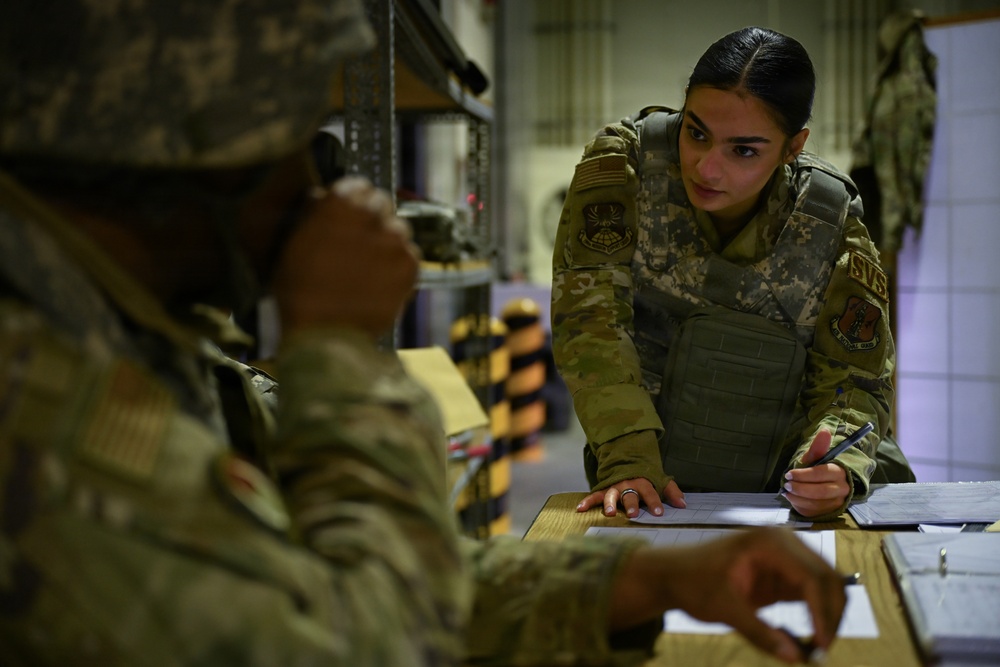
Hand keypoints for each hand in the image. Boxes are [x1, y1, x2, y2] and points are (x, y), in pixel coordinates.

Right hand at [272, 177, 419, 337]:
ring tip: (369, 266)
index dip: (354, 200)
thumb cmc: (300, 291)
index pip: (359, 185)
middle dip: (373, 219)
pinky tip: (380, 281)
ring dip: (387, 242)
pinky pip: (410, 256)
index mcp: (341, 202)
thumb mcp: (295, 244)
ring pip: (399, 230)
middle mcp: (373, 214)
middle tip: (361, 242)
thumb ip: (314, 213)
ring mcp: (396, 239)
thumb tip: (324, 196)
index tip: (351, 213)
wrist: (325, 334)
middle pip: (382, 204)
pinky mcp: (411, 265)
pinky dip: (398, 265)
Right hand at [576, 478, 685, 517]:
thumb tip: (684, 505)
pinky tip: (580, 509)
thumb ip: (671, 491)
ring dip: (609, 503)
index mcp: (643, 482)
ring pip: (611, 495)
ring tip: (609, 513)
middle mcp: (627, 484)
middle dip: (631, 504)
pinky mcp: (604, 489)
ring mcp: (614, 487)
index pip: (650, 492)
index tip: (658, 513)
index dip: (654, 502)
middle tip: (633, 514)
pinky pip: (595, 496)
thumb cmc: (645, 476)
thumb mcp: (660, 480)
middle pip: (629, 495)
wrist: (626, 458)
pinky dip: (587, 501)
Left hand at [610, 528, 846, 663]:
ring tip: (815, 647)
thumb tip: (796, 657)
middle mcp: (783, 543)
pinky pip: (811, 593)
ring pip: (825, 585)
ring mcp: (785, 556)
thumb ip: (759, 632)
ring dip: (827, 614)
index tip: (821, 645)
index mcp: (768, 543)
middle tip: (822, 651)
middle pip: (827, 578)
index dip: (823, 612)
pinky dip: (816, 614)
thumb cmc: (692, 584)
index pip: (811, 577)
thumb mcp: (722, 609)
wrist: (673, 574)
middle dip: (831, 614)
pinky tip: (807, 639)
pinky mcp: (783, 572)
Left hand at [782, 430, 850, 517]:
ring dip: (798, 497)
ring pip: (817, 503)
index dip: (804, 474)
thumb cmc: (815, 470)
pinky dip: (799, 505)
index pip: (823, 473)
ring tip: (787, 491)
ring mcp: (837, 503)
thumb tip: (825, 430)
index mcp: (839, 472)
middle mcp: (842, 489)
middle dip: (801, 488)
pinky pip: (813, 512)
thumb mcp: (814, 459)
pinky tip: (792, 498)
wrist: (819, 487)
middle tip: (787, 484)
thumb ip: (818, 447)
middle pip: (821, 491)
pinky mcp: (829, 513)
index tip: (789, 473)